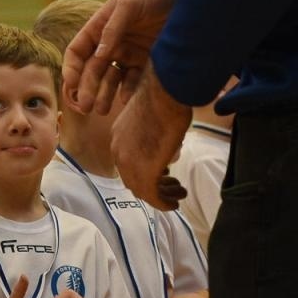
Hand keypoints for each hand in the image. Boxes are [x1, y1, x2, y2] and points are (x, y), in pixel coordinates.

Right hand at [65, 0, 182, 114]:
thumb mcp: (129, 5)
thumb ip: (112, 28)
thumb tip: (98, 55)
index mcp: (99, 27)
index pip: (77, 52)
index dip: (71, 68)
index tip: (70, 85)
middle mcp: (111, 43)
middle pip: (92, 70)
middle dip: (86, 88)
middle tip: (85, 107)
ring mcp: (128, 53)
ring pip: (111, 79)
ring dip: (104, 94)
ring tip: (102, 110)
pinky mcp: (146, 62)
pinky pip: (134, 81)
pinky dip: (129, 92)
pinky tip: (127, 102)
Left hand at [111, 68, 191, 209]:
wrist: (165, 94)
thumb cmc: (163, 97)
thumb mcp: (150, 116)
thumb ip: (150, 132)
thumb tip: (163, 142)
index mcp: (118, 137)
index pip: (127, 163)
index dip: (145, 172)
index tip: (163, 174)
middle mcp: (118, 151)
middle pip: (132, 179)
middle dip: (153, 185)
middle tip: (172, 186)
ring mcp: (129, 163)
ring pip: (142, 190)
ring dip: (162, 194)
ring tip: (179, 193)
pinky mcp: (144, 172)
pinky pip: (152, 196)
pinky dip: (163, 203)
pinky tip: (175, 203)